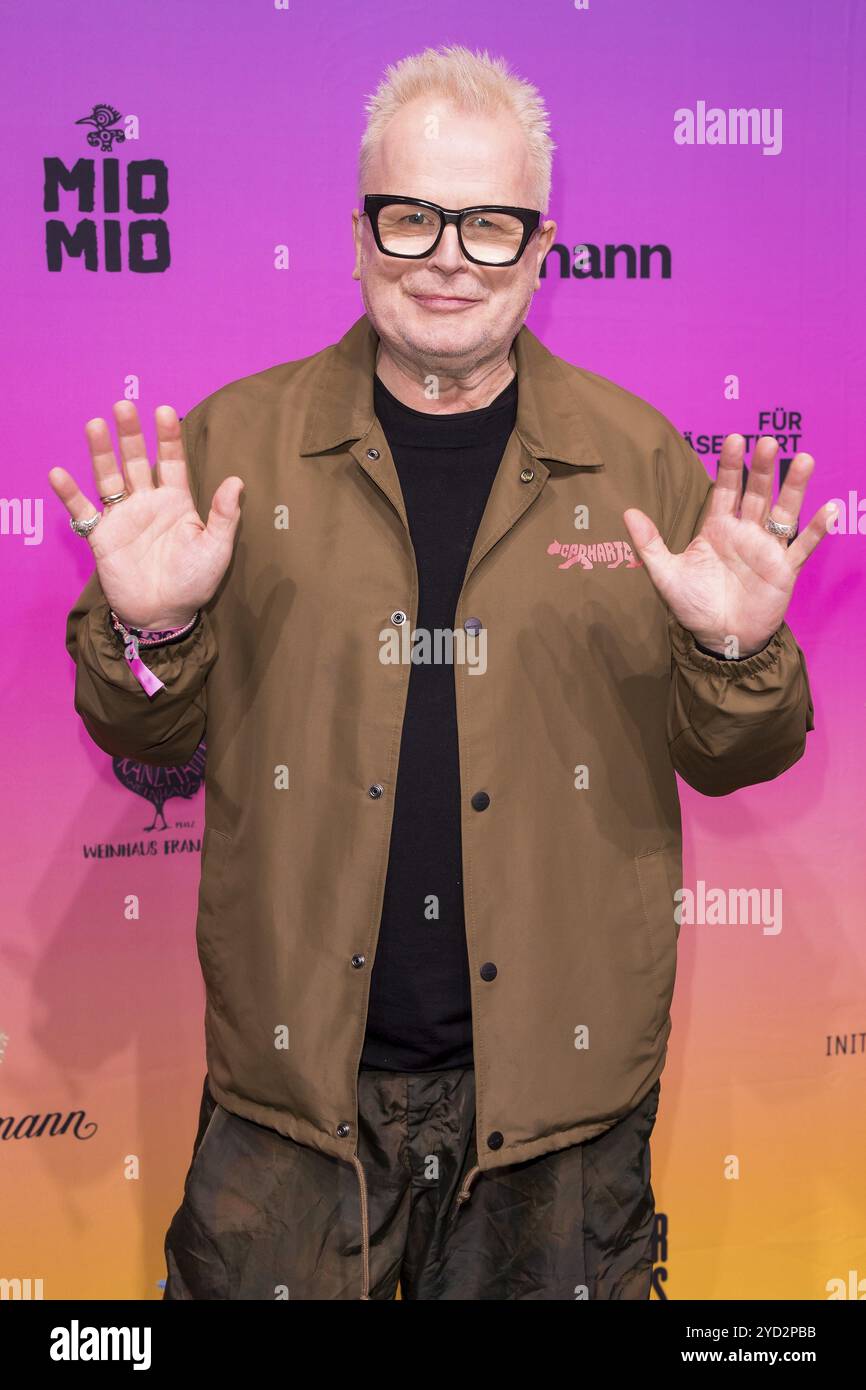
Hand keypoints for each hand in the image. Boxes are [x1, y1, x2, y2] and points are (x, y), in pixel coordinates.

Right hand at [50, 402, 243, 629]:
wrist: (165, 615)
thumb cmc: (194, 582)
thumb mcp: (216, 549)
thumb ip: (224, 516)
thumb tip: (237, 481)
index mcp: (177, 502)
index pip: (172, 461)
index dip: (169, 437)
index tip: (165, 410)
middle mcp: (148, 503)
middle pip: (136, 461)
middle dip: (130, 435)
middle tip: (123, 406)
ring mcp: (123, 517)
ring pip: (109, 478)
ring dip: (101, 453)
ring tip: (94, 425)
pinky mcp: (102, 536)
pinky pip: (83, 511)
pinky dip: (70, 493)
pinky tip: (59, 474)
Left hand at [622, 434, 834, 657]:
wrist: (718, 640)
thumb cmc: (693, 606)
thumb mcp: (665, 574)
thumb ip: (649, 543)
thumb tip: (627, 512)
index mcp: (717, 529)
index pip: (725, 490)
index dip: (730, 466)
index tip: (734, 439)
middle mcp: (744, 533)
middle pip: (757, 494)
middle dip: (763, 469)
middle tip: (769, 442)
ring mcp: (766, 550)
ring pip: (783, 513)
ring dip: (794, 488)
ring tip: (804, 460)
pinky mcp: (784, 570)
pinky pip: (802, 547)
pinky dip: (816, 530)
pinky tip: (828, 509)